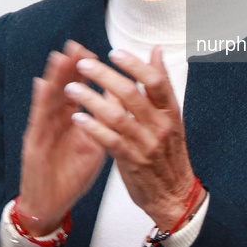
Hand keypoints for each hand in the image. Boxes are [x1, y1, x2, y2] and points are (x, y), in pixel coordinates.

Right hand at [18, 41, 106, 234]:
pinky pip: (38, 121)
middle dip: (70, 67)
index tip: (95, 53)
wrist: (50, 204)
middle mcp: (57, 122)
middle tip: (77, 46)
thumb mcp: (93, 146)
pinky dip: (40, 102)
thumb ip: (104, 124)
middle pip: (63, 89)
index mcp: (72, 121)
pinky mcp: (35, 144)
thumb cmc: (71, 175)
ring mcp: (44, 131)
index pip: (79, 91)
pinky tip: (42, 86)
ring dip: (54, 78)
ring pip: (50, 99)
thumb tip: (120, 102)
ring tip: (60, 57)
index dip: (85, 73)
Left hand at [67, 46, 203, 230]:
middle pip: (131, 94)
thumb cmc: (169, 153)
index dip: (134, 65)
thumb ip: (160, 85)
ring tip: (72, 88)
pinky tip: (78, 117)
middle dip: (104, 76)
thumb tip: (156, 51)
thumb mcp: (172, 116)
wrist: (174, 194)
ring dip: (91, 99)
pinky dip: (92, 127)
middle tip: (84, 65)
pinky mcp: (131, 161)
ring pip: (116, 116)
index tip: (114, 53)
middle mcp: (159, 126)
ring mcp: (145, 144)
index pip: (155, 82)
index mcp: (170, 112)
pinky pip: (109, 140)